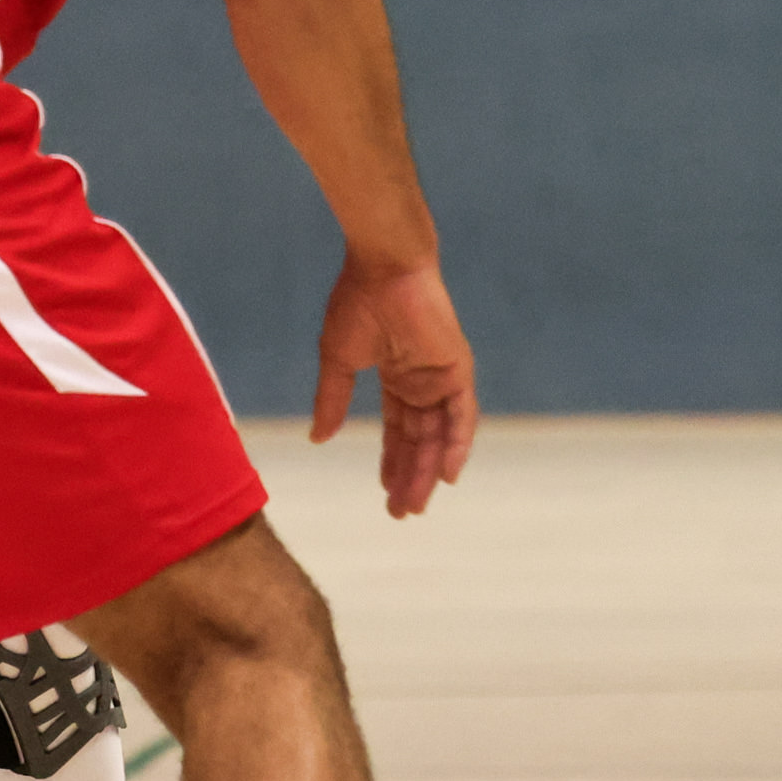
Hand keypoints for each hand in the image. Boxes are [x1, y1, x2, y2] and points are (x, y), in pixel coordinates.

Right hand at [312, 253, 479, 517]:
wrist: (383, 268)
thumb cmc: (357, 303)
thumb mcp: (338, 361)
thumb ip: (331, 401)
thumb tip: (318, 438)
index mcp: (397, 376)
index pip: (398, 430)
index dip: (392, 461)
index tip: (385, 492)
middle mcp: (423, 381)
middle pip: (419, 440)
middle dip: (410, 476)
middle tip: (401, 512)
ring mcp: (442, 376)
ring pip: (439, 435)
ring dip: (430, 471)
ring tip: (416, 504)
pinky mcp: (458, 369)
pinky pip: (463, 416)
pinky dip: (457, 446)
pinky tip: (448, 477)